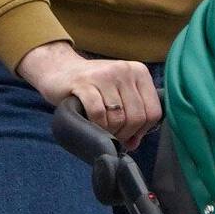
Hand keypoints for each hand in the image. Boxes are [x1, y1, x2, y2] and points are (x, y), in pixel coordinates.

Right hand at [20, 41, 161, 144]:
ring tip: (101, 128)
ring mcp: (104, 75)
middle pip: (137, 117)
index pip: (154, 111)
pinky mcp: (83, 82)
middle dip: (124, 133)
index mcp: (139, 72)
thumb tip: (134, 144)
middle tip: (112, 134)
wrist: (59, 69)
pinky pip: (98, 113)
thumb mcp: (118, 95)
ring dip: (109, 131)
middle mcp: (124, 70)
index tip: (128, 134)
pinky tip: (92, 123)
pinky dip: (97, 125)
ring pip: (118, 118)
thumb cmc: (92, 86)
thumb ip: (131, 117)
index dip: (142, 130)